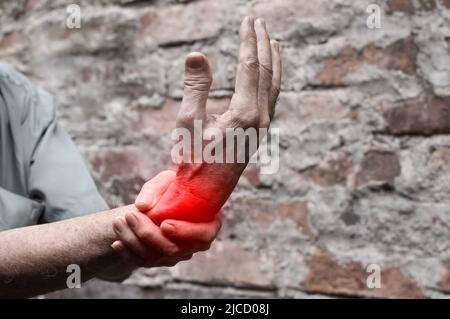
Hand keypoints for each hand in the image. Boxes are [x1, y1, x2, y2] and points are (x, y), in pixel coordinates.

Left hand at [111, 170, 220, 266]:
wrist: (162, 198)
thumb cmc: (171, 186)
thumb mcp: (166, 179)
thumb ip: (156, 189)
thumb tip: (142, 206)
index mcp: (208, 223)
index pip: (204, 235)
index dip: (185, 232)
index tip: (164, 223)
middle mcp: (194, 243)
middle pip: (174, 249)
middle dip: (148, 234)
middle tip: (129, 215)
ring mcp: (178, 254)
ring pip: (156, 258)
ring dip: (133, 242)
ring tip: (118, 222)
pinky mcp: (161, 259)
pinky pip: (145, 262)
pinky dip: (128, 253)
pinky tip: (116, 242)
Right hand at [145, 16, 281, 223]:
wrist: (203, 196)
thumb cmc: (192, 162)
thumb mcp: (188, 123)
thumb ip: (195, 88)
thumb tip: (197, 54)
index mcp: (245, 114)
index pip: (250, 66)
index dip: (248, 40)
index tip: (247, 18)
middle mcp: (261, 119)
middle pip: (267, 72)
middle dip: (264, 44)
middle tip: (259, 21)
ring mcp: (263, 127)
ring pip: (274, 85)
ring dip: (273, 60)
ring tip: (272, 40)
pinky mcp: (260, 133)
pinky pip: (271, 98)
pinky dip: (272, 79)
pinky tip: (267, 74)